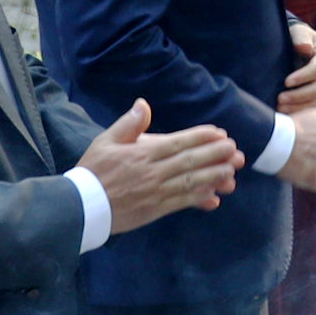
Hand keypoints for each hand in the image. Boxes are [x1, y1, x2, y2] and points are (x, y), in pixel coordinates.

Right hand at [81, 99, 245, 233]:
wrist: (80, 205)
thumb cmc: (92, 171)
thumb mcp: (105, 141)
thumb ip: (128, 124)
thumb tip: (143, 104)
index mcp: (142, 153)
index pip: (178, 143)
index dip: (201, 137)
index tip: (219, 133)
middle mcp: (153, 172)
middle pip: (190, 162)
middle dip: (215, 155)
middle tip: (234, 150)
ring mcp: (155, 192)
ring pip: (190, 182)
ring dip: (214, 176)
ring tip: (232, 171)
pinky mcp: (155, 210)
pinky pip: (181, 203)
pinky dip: (198, 199)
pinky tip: (214, 196)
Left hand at [281, 21, 315, 111]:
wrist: (296, 45)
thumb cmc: (297, 36)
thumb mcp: (299, 32)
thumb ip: (301, 37)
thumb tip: (305, 48)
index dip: (303, 76)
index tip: (286, 82)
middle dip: (299, 95)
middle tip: (280, 98)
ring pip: (315, 101)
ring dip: (298, 106)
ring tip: (280, 107)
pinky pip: (310, 107)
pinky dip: (297, 111)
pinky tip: (284, 112)